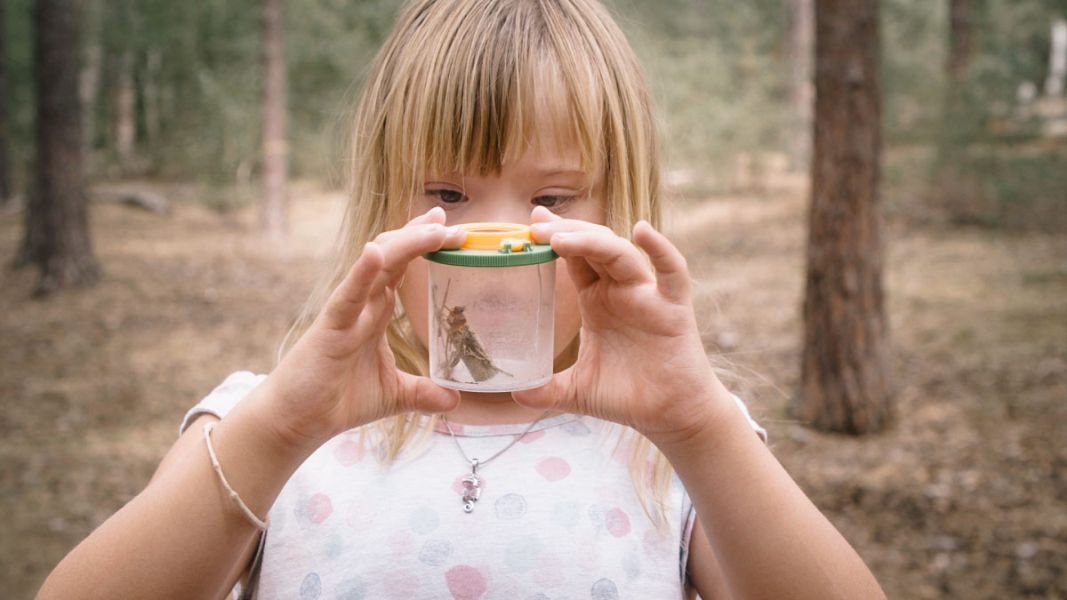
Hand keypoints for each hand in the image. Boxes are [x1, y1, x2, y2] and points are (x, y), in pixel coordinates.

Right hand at [258, 207, 464, 448]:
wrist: (296, 422)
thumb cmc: (336, 400)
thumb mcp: (393, 394)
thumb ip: (423, 392)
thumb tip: (456, 400)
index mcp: (375, 313)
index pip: (402, 268)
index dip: (424, 245)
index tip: (452, 229)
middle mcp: (362, 304)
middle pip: (394, 256)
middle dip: (423, 237)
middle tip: (453, 224)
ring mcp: (346, 312)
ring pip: (377, 266)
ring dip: (406, 244)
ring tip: (435, 229)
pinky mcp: (330, 327)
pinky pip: (348, 295)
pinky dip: (361, 272)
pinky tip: (375, 253)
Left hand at [512, 207, 733, 444]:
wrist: (670, 416)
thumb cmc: (628, 397)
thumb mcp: (577, 391)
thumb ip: (546, 390)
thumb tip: (514, 395)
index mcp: (597, 301)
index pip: (573, 258)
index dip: (553, 238)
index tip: (529, 225)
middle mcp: (620, 291)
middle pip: (593, 246)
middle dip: (565, 232)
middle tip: (535, 227)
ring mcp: (648, 296)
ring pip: (620, 254)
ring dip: (591, 242)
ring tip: (560, 239)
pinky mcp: (674, 308)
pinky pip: (672, 272)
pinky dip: (661, 249)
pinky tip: (642, 231)